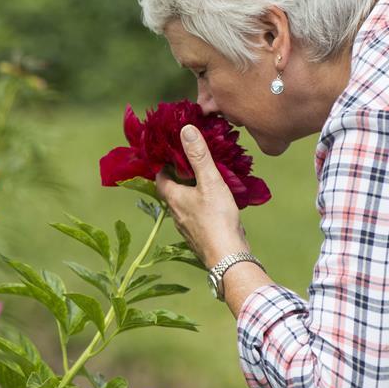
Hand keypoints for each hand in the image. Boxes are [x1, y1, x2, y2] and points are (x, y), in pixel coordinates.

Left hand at [155, 125, 249, 267]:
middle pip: (172, 190)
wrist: (228, 257)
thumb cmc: (217, 219)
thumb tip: (185, 130)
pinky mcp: (200, 236)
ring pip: (184, 204)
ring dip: (191, 192)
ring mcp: (187, 227)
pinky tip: (215, 204)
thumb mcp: (210, 181)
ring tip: (205, 179)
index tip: (172, 152)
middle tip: (191, 163)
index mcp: (174, 198)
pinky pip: (196, 216)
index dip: (163, 164)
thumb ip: (199, 156)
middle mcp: (176, 213)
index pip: (160, 177)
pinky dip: (201, 206)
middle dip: (179, 176)